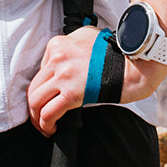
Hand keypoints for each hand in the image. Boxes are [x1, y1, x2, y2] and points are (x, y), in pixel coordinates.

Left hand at [26, 27, 166, 136]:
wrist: (133, 64)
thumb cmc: (115, 51)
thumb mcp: (86, 36)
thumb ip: (71, 44)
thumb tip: (66, 58)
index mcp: (57, 45)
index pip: (40, 71)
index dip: (43, 89)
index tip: (47, 100)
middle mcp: (56, 58)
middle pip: (33, 86)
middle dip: (33, 106)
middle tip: (39, 118)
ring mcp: (63, 75)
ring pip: (35, 100)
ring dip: (37, 117)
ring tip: (44, 127)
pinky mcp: (72, 93)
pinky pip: (49, 112)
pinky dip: (46, 124)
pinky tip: (52, 130)